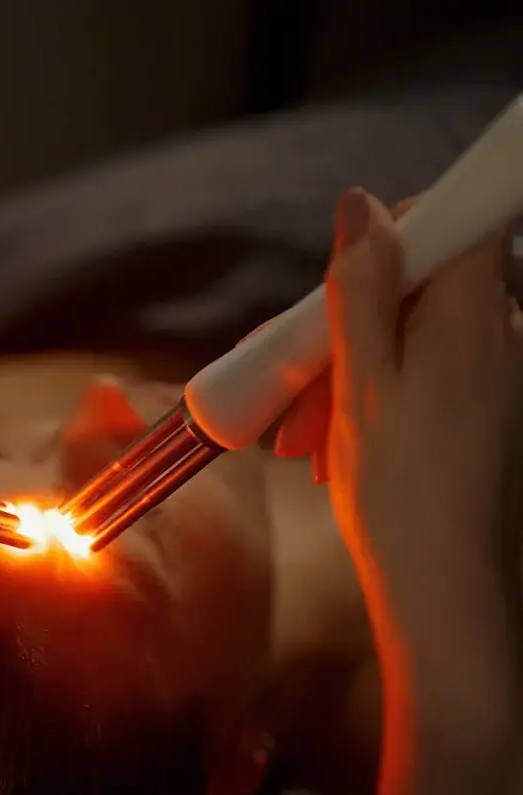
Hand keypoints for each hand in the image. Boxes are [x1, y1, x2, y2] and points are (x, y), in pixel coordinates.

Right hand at [286, 189, 522, 589]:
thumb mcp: (360, 380)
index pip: (459, 217)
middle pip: (424, 282)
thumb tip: (362, 204)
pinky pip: (428, 371)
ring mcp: (497, 370)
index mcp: (475, 312)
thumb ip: (362, 289)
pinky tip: (338, 441)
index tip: (349, 280)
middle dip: (355, 323)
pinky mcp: (486, 405)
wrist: (440, 581)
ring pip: (416, 333)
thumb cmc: (400, 485)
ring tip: (309, 433)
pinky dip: (380, 394)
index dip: (401, 231)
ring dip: (355, 369)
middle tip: (301, 384)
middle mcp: (502, 330)